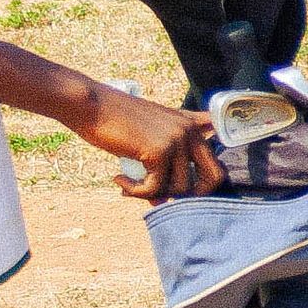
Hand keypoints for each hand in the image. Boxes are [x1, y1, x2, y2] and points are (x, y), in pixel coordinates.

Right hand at [82, 82, 218, 200]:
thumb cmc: (114, 121)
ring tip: (131, 185)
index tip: (180, 188)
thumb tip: (162, 203)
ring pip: (180, 188)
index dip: (205, 182)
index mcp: (191, 125)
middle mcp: (190, 131)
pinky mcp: (159, 151)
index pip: (217, 160)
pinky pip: (155, 188)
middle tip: (163, 196)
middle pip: (214, 178)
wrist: (90, 104)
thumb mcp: (148, 134)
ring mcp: (177, 140)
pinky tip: (119, 180)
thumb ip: (162, 164)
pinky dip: (136, 191)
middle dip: (192, 196)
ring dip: (153, 193)